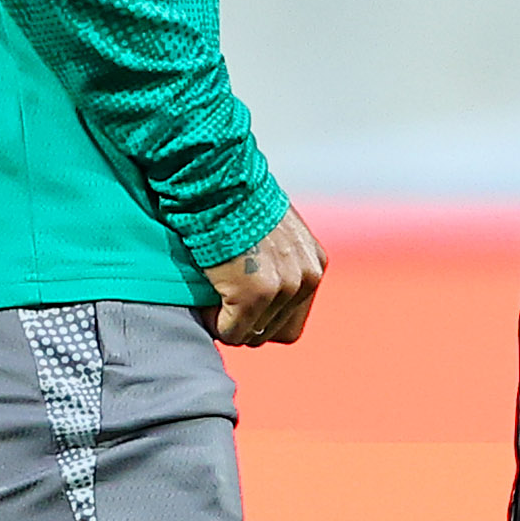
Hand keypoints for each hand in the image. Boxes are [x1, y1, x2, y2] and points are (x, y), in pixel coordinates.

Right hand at [202, 207, 325, 347]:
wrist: (222, 186)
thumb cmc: (240, 204)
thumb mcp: (279, 232)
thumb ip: (282, 262)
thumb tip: (268, 294)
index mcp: (315, 265)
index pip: (292, 320)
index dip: (263, 319)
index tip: (241, 306)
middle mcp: (307, 278)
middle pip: (274, 331)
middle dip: (247, 324)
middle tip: (222, 307)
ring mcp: (284, 288)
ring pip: (253, 335)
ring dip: (230, 324)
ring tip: (212, 303)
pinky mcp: (255, 295)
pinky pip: (232, 331)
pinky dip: (214, 324)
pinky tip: (204, 304)